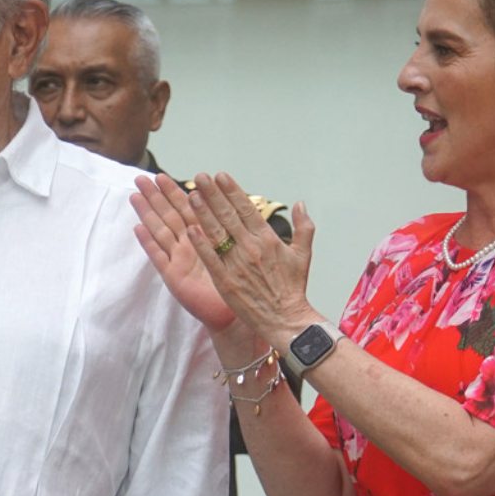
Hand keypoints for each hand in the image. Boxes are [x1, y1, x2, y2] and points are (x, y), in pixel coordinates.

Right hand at [132, 173, 236, 331]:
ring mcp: (179, 260)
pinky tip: (138, 228)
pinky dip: (148, 243)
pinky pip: (159, 257)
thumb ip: (236, 228)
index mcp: (205, 237)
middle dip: (155, 197)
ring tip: (135, 196)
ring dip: (147, 213)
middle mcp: (189, 246)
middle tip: (141, 178)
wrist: (233, 314)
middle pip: (169, 215)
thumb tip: (238, 203)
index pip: (187, 209)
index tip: (162, 176)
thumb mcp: (242, 250)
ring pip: (161, 231)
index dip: (174, 192)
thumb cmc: (240, 284)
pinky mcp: (174, 277)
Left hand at [168, 171, 319, 341]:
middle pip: (228, 216)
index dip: (232, 191)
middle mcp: (251, 248)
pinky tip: (190, 229)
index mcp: (268, 239)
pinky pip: (211, 259)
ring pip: (217, 233)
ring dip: (203, 213)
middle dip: (213, 195)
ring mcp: (237, 264)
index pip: (246, 209)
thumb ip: (304, 226)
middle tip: (200, 177)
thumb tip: (300, 203)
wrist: (285, 319)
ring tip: (191, 195)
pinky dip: (201, 244)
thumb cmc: (293, 288)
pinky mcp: (225, 281)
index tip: (220, 176)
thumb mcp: (303, 254)